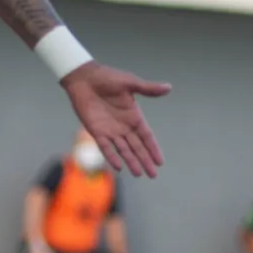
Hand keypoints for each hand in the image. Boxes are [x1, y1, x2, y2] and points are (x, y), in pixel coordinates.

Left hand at [61, 62, 170, 176]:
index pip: (146, 136)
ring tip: (139, 174)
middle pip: (137, 147)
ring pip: (123, 150)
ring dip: (131, 161)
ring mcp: (110, 130)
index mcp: (133, 116)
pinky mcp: (96, 131)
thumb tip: (169, 88)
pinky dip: (111, 156)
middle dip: (145, 160)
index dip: (153, 148)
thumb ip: (148, 89)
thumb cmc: (107, 78)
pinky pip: (105, 147)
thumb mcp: (130, 83)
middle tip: (153, 175)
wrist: (84, 78)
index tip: (160, 162)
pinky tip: (119, 167)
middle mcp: (123, 126)